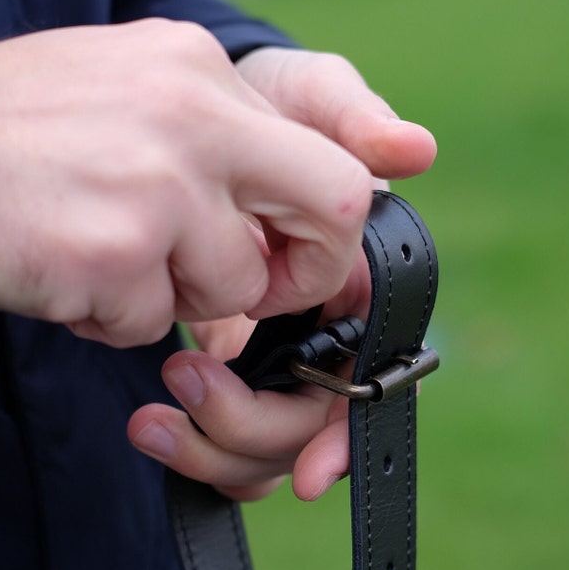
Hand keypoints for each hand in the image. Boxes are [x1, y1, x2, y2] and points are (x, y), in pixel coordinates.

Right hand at [0, 20, 376, 346]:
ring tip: (113, 262)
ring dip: (178, 298)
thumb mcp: (139, 92)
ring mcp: (157, 185)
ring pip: (234, 289)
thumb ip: (218, 140)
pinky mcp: (114, 252)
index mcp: (204, 72)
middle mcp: (195, 118)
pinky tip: (71, 274)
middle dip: (307, 271)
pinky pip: (152, 322)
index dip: (321, 228)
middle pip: (334, 206)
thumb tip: (277, 217)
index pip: (329, 159)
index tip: (283, 255)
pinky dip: (115, 317)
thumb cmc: (29, 129)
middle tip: (258, 292)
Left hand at [128, 46, 436, 500]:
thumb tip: (415, 151)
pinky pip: (222, 436)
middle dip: (254, 429)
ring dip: (213, 445)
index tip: (313, 474)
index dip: (349, 428)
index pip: (373, 371)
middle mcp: (322, 324)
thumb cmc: (262, 102)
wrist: (185, 116)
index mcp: (356, 277)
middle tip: (184, 382)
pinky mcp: (223, 360)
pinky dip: (192, 445)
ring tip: (153, 416)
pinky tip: (153, 425)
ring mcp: (271, 348)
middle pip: (312, 421)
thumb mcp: (304, 96)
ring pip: (265, 442)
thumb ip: (355, 119)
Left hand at [128, 255, 372, 501]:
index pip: (366, 416)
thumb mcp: (324, 253)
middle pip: (295, 445)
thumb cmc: (298, 258)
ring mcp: (294, 430)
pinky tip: (167, 437)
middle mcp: (336, 404)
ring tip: (146, 424)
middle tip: (180, 373)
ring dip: (200, 452)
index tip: (308, 480)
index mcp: (368, 358)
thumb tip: (323, 288)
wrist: (253, 273)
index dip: (338, 449)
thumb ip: (334, 272)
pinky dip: (202, 462)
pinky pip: (234, 476)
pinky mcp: (253, 442)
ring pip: (258, 470)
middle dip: (235, 422)